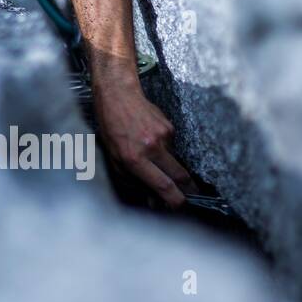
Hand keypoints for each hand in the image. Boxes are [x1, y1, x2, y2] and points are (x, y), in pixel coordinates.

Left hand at [91, 75, 194, 207]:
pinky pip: (172, 146)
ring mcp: (163, 136)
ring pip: (174, 160)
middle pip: (179, 175)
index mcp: (134, 158)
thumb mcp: (114, 159)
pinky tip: (151, 140)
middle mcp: (151, 148)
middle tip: (190, 195)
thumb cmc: (111, 128)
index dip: (174, 199)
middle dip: (187, 189)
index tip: (179, 205)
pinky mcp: (169, 127)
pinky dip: (164, 149)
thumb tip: (152, 198)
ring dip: (169, 166)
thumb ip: (133, 180)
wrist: (118, 96)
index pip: (162, 185)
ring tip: (151, 155)